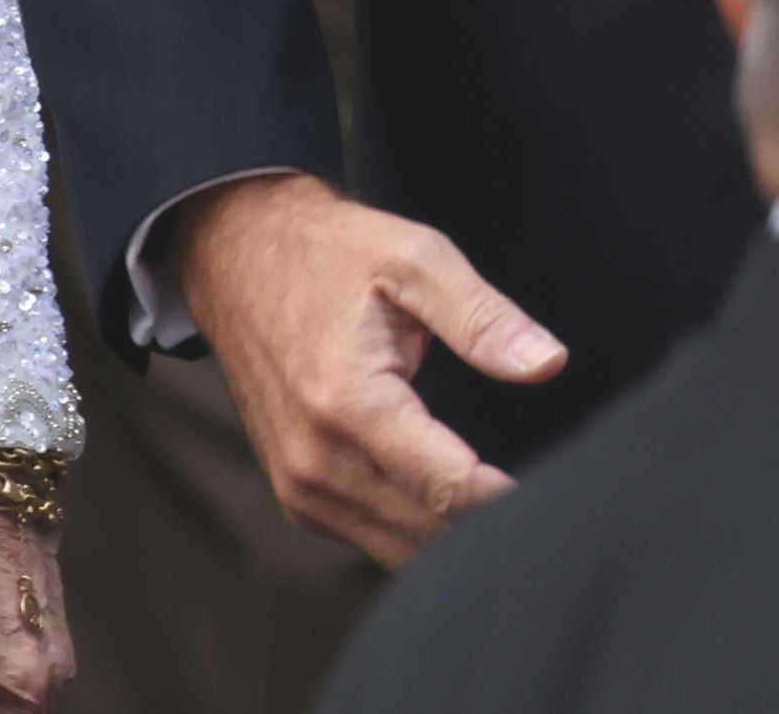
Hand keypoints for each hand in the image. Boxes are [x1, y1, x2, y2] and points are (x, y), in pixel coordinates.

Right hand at [171, 170, 562, 560]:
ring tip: (512, 504)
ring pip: (406, 551)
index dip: (517, 501)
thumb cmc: (324, 252)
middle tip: (558, 500)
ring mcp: (299, 483)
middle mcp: (314, 457)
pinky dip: (424, 536)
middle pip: (434, 532)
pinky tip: (457, 505)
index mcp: (346, 402)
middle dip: (498, 524)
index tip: (571, 490)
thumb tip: (546, 363)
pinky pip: (377, 542)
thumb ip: (481, 316)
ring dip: (463, 537)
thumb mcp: (411, 257)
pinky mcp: (297, 493)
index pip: (452, 490)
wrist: (231, 254)